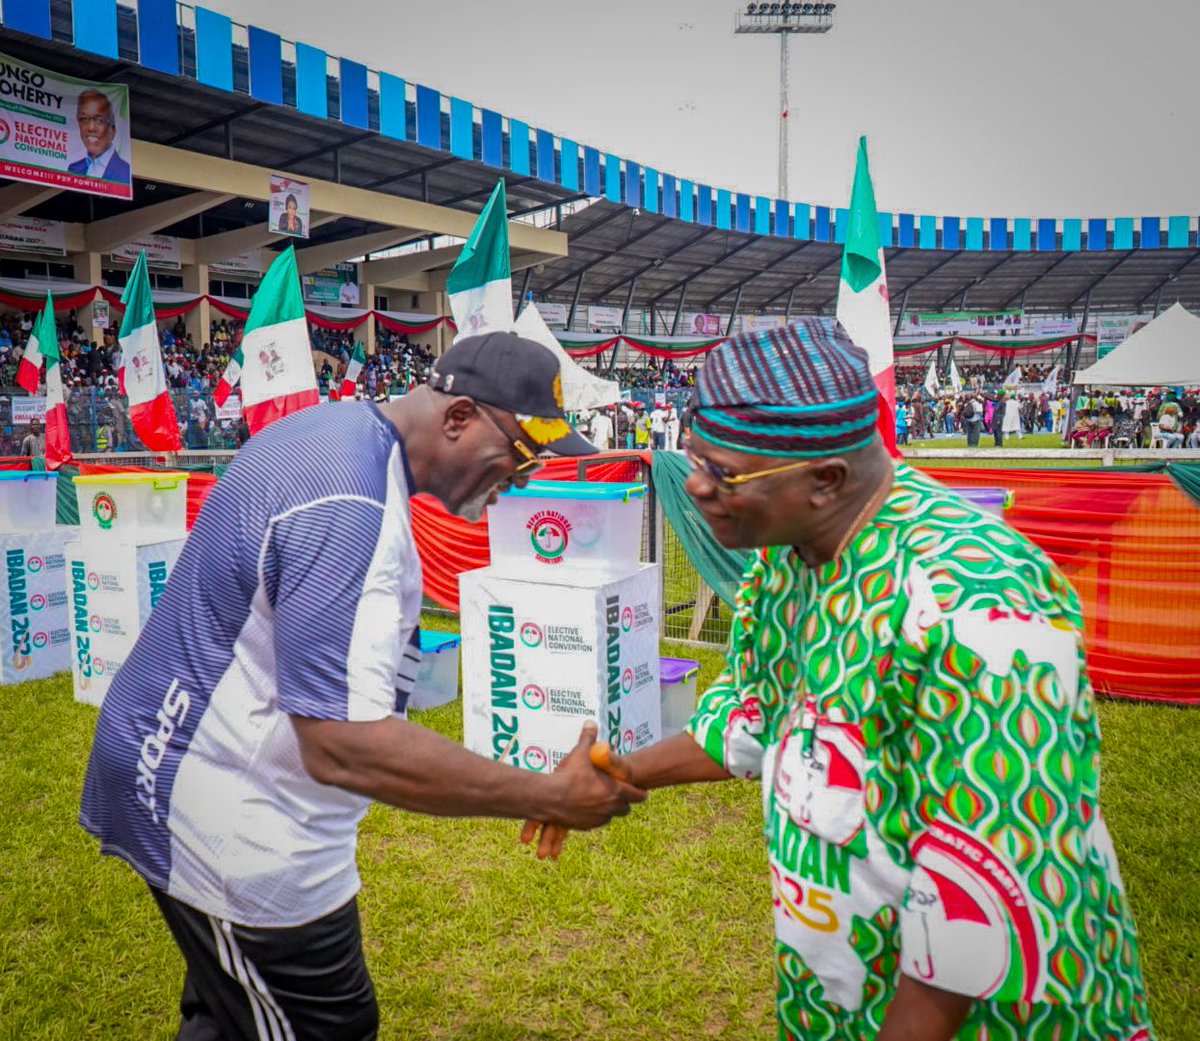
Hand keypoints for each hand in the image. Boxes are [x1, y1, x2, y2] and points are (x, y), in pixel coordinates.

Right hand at [520, 738, 634, 859]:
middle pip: (626, 808)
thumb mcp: (580, 753)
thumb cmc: (568, 775)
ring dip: (609, 809)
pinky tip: (587, 806)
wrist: (549, 798)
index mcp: (615, 791)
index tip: (642, 791)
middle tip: (620, 793)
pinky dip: (595, 815)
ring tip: (602, 799)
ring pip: (611, 816)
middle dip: (624, 801)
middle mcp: (610, 808)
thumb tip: (591, 722)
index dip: (641, 792)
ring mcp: (598, 819)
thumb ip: (588, 738)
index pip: (638, 796)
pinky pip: (596, 822)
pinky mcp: (585, 826)